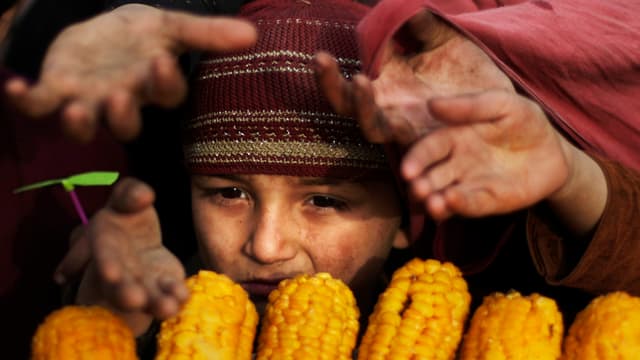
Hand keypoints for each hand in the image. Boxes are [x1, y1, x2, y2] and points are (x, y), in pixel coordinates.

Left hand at [4, 4, 256, 142]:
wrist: (103, 30)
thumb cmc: (140, 34)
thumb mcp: (171, 27)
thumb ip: (207, 34)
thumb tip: (252, 36)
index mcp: (153, 87)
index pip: (165, 94)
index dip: (164, 83)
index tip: (160, 62)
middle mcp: (124, 103)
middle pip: (126, 122)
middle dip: (123, 114)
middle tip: (120, 98)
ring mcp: (89, 101)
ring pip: (85, 125)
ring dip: (78, 121)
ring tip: (75, 108)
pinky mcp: (57, 92)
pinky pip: (40, 104)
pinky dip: (25, 98)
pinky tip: (14, 85)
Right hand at [71, 178, 187, 334]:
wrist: (134, 239)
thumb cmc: (127, 214)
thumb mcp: (124, 199)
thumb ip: (130, 194)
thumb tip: (143, 194)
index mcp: (104, 244)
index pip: (104, 256)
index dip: (106, 265)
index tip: (111, 275)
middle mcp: (119, 269)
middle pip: (119, 285)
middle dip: (125, 293)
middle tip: (135, 300)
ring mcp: (141, 281)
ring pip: (146, 296)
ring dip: (155, 303)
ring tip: (167, 308)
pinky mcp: (163, 284)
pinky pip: (170, 293)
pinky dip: (176, 296)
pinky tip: (183, 297)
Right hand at [315, 10, 513, 146]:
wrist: (501, 99)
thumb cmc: (469, 70)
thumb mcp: (446, 39)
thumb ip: (423, 25)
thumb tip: (405, 7)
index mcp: (386, 86)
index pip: (347, 84)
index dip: (329, 73)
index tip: (319, 55)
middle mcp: (390, 109)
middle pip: (348, 106)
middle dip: (331, 86)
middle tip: (322, 62)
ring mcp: (409, 128)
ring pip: (372, 128)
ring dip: (362, 107)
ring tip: (361, 80)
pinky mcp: (433, 146)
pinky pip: (412, 154)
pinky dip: (399, 147)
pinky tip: (394, 120)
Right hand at [401, 90, 572, 220]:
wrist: (555, 151)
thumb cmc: (524, 123)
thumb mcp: (503, 105)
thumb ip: (470, 106)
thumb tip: (432, 104)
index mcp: (454, 138)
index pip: (429, 149)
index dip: (416, 159)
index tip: (407, 170)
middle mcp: (456, 165)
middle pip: (432, 176)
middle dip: (422, 185)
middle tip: (417, 189)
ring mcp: (471, 185)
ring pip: (446, 195)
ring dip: (435, 201)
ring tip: (432, 203)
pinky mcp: (489, 202)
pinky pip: (472, 204)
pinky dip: (461, 205)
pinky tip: (452, 202)